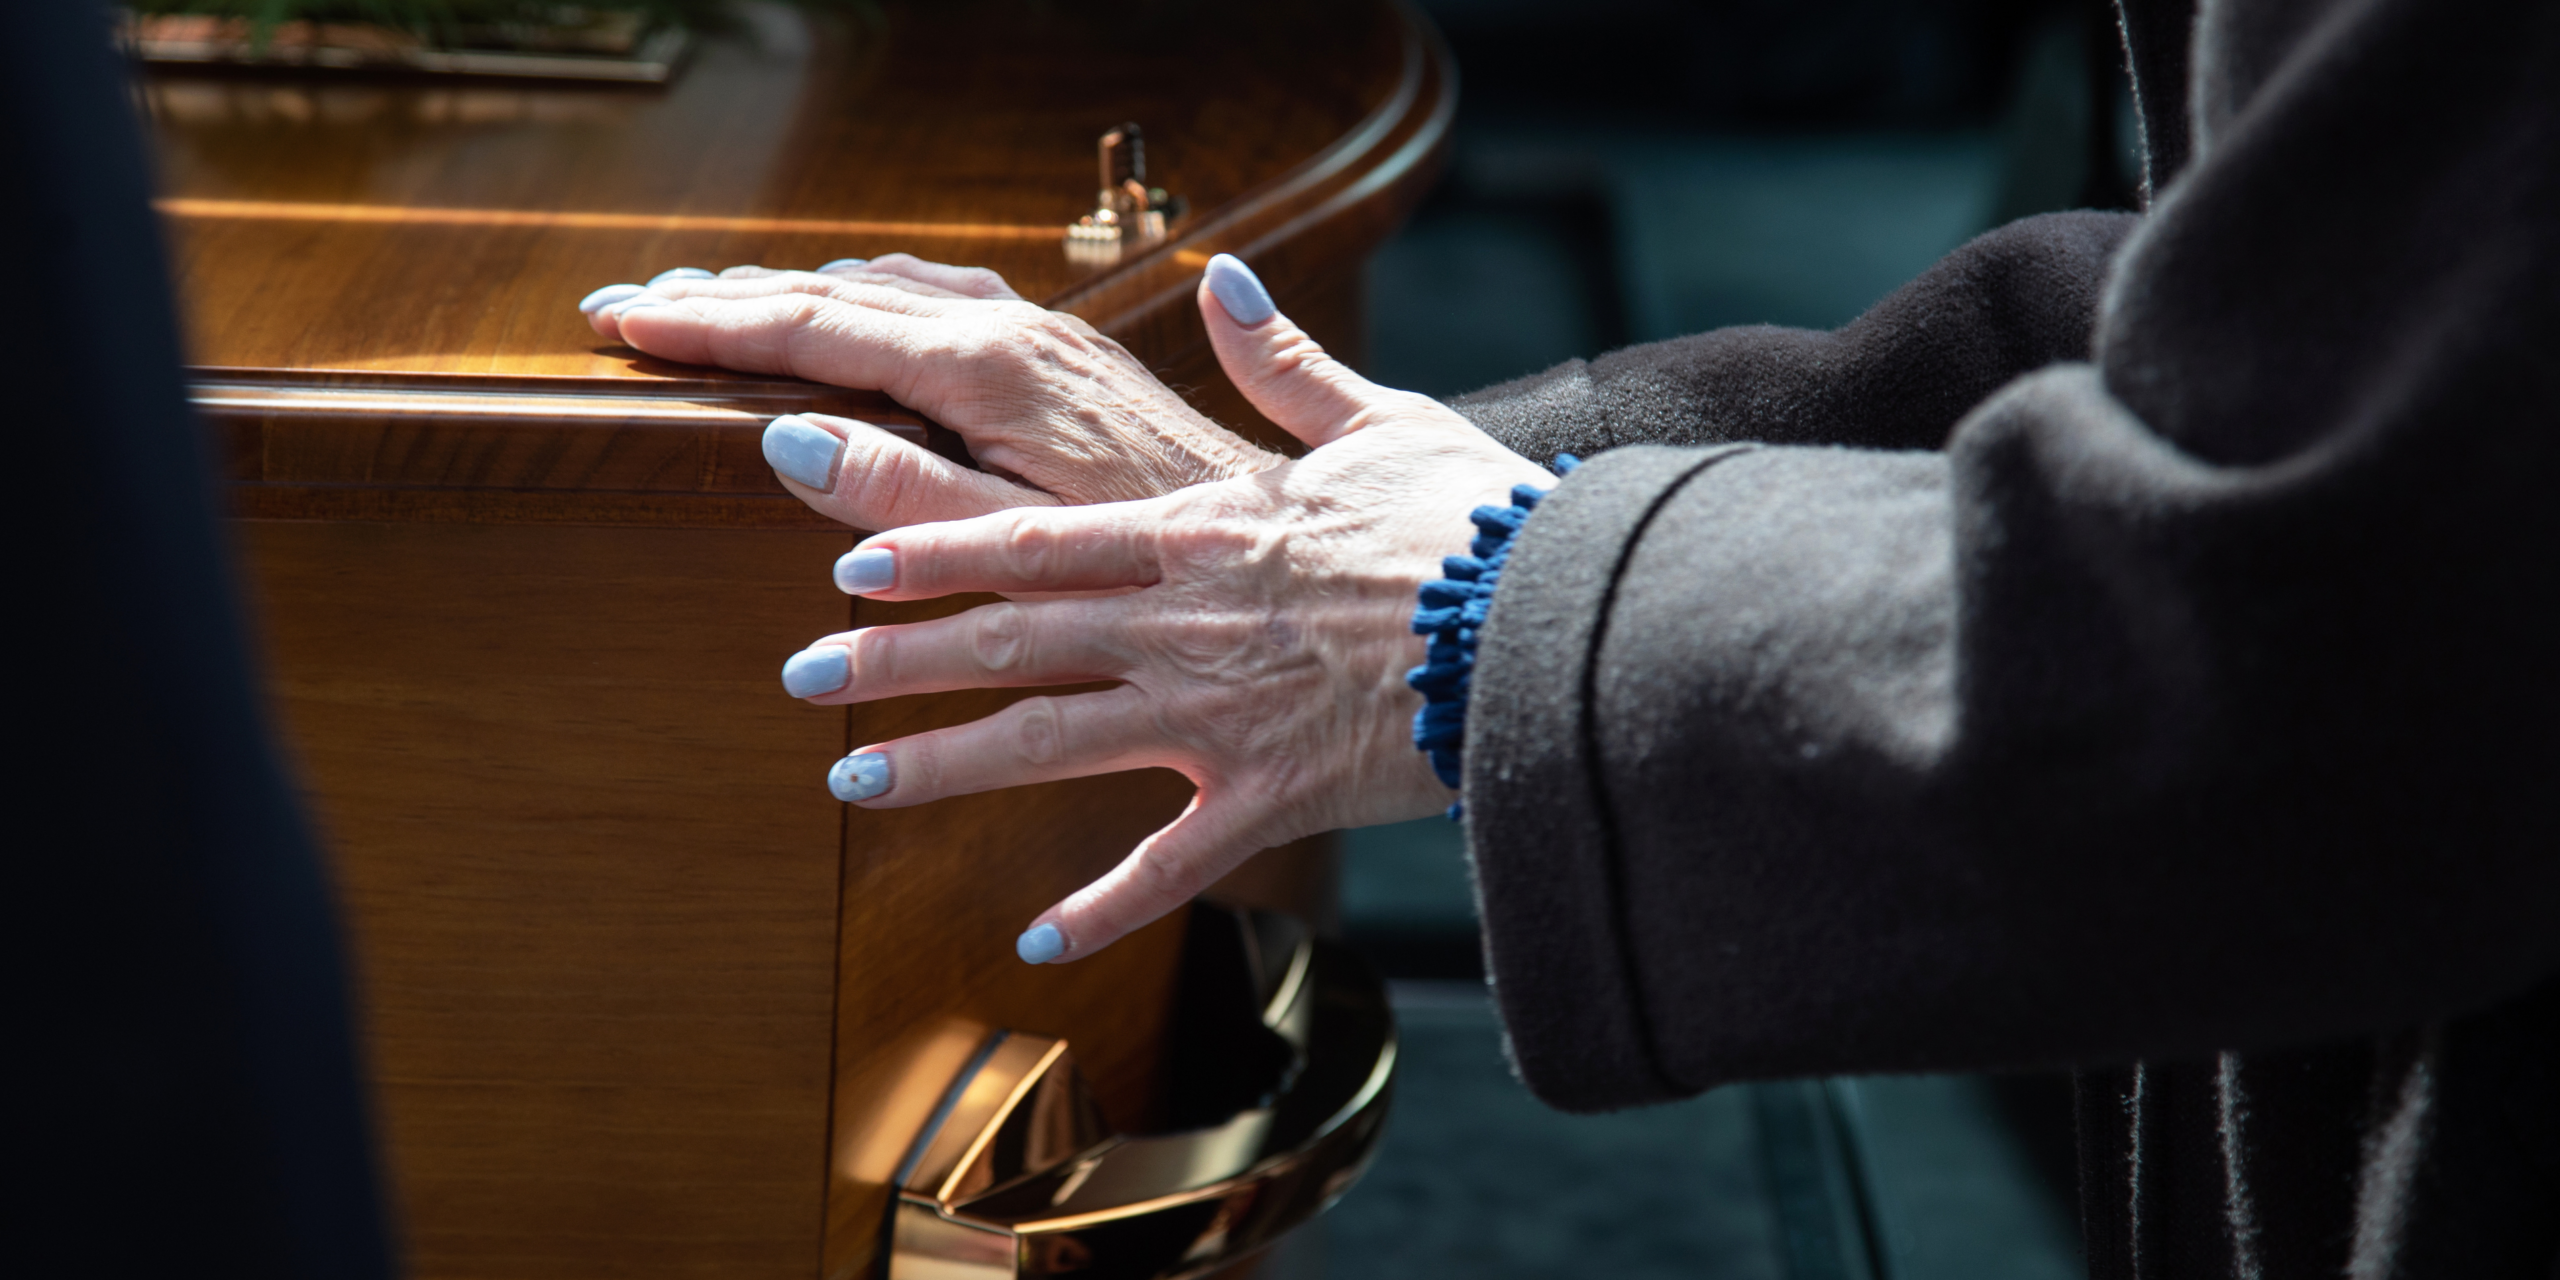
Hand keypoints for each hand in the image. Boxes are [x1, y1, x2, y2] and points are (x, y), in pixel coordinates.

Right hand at [577, 255, 1284, 526]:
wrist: (1284, 560)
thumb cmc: (1156, 567)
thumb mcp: (1014, 548)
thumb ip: (898, 496)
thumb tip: (779, 439)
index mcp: (987, 368)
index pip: (813, 324)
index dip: (707, 324)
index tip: (619, 321)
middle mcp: (1016, 333)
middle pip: (840, 293)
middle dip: (728, 298)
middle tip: (629, 307)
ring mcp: (1046, 339)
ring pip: (889, 291)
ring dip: (791, 294)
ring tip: (707, 304)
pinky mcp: (1070, 361)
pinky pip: (936, 306)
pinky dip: (861, 305)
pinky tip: (842, 322)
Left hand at [780, 256, 1554, 963]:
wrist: (1546, 625)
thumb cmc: (1469, 520)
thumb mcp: (1375, 421)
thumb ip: (1281, 363)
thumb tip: (1224, 280)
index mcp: (1199, 532)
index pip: (1033, 535)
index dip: (932, 548)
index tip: (847, 560)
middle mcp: (1180, 625)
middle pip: (1008, 640)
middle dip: (893, 659)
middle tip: (799, 677)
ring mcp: (1214, 719)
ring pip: (1047, 745)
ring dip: (942, 766)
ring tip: (850, 784)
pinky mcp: (1267, 799)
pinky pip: (1167, 864)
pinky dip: (1100, 907)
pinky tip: (1035, 939)